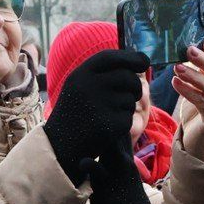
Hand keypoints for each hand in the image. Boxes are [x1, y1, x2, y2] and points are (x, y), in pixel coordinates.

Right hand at [42, 48, 151, 182]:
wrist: (59, 146)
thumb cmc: (74, 113)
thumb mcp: (79, 86)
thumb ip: (103, 72)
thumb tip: (140, 60)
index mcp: (80, 75)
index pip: (110, 57)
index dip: (130, 58)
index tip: (144, 62)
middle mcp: (89, 86)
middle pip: (128, 78)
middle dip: (135, 87)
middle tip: (132, 94)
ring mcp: (99, 106)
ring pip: (130, 99)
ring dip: (126, 107)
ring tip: (107, 114)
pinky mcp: (108, 125)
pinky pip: (128, 118)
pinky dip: (123, 123)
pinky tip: (107, 128)